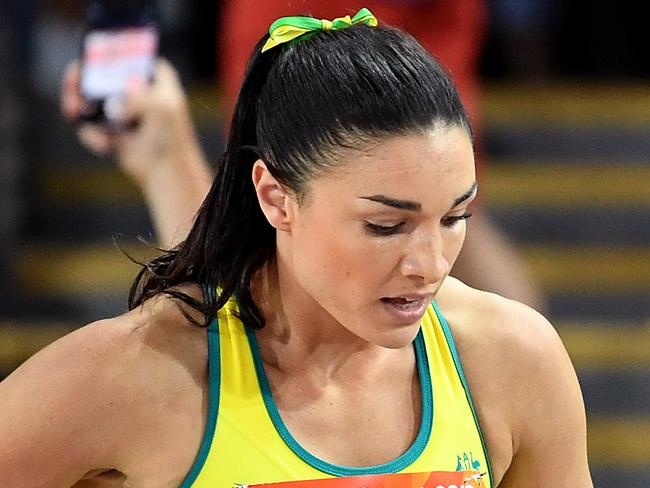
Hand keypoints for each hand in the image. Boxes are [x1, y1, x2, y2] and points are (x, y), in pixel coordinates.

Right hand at [61, 58, 211, 246]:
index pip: (127, 53)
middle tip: (72, 86)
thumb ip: (140, 100)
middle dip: (80, 78)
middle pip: (99, 71)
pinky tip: (107, 146)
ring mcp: (120, 106)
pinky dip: (93, 135)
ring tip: (74, 112)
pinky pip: (89, 124)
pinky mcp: (109, 127)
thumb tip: (114, 107)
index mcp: (154, 73)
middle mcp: (135, 86)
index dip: (108, 53)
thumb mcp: (162, 110)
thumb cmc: (171, 137)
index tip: (92, 60)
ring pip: (87, 96)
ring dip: (77, 104)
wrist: (167, 171)